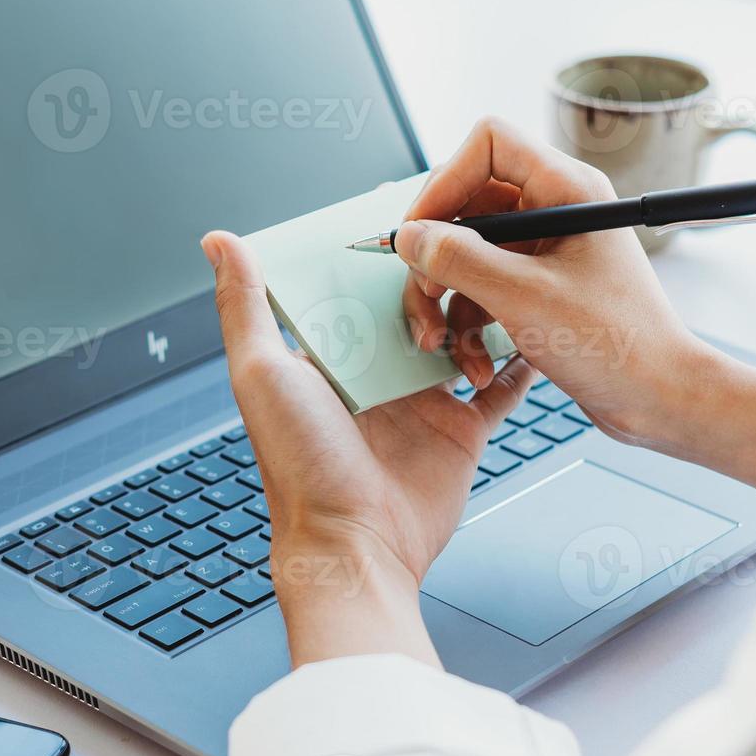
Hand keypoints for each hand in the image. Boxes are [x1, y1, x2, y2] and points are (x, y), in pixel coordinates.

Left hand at [201, 230, 536, 665]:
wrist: (353, 546)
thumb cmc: (299, 467)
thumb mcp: (261, 373)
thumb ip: (245, 304)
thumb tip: (219, 241)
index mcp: (326, 358)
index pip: (353, 291)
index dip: (373, 255)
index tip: (402, 210)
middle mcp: (374, 377)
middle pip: (413, 308)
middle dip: (437, 275)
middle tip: (465, 237)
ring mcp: (420, 402)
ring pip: (461, 337)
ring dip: (480, 308)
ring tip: (500, 273)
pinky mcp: (460, 431)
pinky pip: (499, 388)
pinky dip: (519, 363)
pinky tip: (536, 330)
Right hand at [399, 116, 719, 452]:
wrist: (657, 397)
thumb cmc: (615, 344)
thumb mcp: (523, 298)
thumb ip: (459, 260)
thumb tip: (408, 236)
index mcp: (567, 189)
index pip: (488, 145)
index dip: (445, 182)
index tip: (421, 233)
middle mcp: (555, 209)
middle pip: (467, 201)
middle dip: (436, 252)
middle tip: (424, 293)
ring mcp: (546, 249)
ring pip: (467, 249)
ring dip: (444, 296)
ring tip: (438, 339)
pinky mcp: (538, 285)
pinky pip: (482, 285)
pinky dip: (467, 320)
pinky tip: (470, 359)